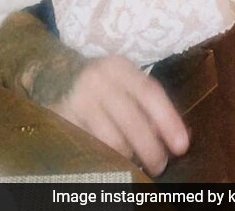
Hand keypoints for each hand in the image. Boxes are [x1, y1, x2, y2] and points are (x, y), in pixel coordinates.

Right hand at [40, 55, 188, 176]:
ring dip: (126, 157)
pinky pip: (90, 147)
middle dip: (150, 149)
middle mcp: (97, 80)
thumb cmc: (101, 82)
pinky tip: (111, 160)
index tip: (182, 146)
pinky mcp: (62, 119)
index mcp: (119, 68)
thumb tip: (178, 137)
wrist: (53, 72)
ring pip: (110, 140)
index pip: (150, 94)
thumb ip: (149, 103)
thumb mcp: (125, 80)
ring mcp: (77, 100)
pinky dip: (104, 158)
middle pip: (131, 122)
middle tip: (159, 166)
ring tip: (132, 162)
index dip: (168, 121)